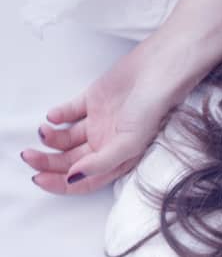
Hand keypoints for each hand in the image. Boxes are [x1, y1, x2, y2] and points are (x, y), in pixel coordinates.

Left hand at [20, 33, 196, 195]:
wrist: (158, 72)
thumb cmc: (153, 110)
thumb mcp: (129, 143)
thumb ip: (100, 163)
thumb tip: (72, 177)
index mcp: (118, 159)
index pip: (85, 180)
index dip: (61, 184)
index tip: (38, 179)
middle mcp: (108, 144)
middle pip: (70, 161)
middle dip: (48, 162)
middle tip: (29, 155)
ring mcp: (100, 123)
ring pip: (66, 140)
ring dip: (50, 139)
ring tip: (43, 132)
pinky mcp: (93, 101)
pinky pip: (69, 112)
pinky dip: (58, 115)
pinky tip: (53, 116)